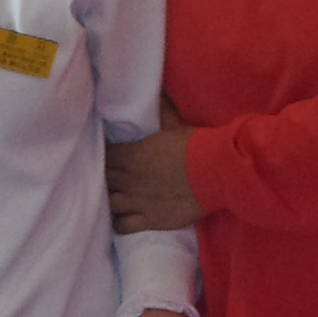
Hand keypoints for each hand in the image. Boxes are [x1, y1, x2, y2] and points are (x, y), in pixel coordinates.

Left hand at [104, 101, 200, 234]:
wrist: (215, 172)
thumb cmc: (196, 146)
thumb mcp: (174, 124)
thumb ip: (161, 112)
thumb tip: (158, 90)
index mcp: (132, 154)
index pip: (104, 154)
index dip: (102, 155)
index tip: (104, 154)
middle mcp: (128, 179)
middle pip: (102, 179)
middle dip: (102, 177)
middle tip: (106, 177)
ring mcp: (136, 201)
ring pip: (108, 203)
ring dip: (108, 200)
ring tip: (111, 198)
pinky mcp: (149, 220)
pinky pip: (122, 226)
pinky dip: (119, 223)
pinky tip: (121, 219)